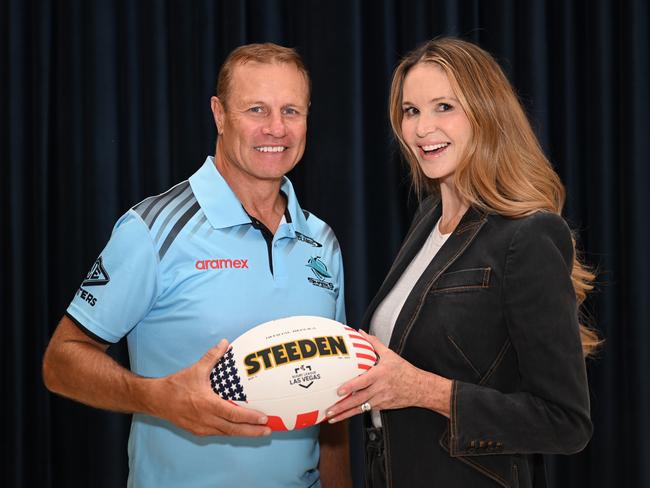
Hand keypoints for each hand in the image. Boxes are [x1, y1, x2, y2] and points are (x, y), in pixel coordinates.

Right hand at [151, 339, 271, 436]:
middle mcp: (206, 419)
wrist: (156, 400)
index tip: (264, 418)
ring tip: (260, 432)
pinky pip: (219, 433)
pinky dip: (232, 431)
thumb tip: (225, 343)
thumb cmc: (176, 385)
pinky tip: (241, 429)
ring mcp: (202, 427)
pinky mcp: (198, 431)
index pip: (233, 414)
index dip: (249, 418)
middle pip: (233, 429)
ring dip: (244, 433)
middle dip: (253, 431)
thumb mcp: (196, 369)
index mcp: (206, 404)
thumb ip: (212, 357)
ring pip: (227, 433)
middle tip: (269, 431)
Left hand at [325, 331, 451, 421]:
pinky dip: (353, 413)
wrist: (420, 388)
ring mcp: (380, 400)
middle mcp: (379, 389)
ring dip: (344, 413)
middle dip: (342, 406)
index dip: (351, 387)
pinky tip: (343, 416)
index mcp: (380, 375)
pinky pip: (365, 410)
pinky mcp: (381, 406)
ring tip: (332, 417)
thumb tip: (361, 332)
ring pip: (360, 408)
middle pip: (358, 399)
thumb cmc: (404, 371)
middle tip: (329, 410)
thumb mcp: (390, 354)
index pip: (363, 382)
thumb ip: (374, 343)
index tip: (339, 391)